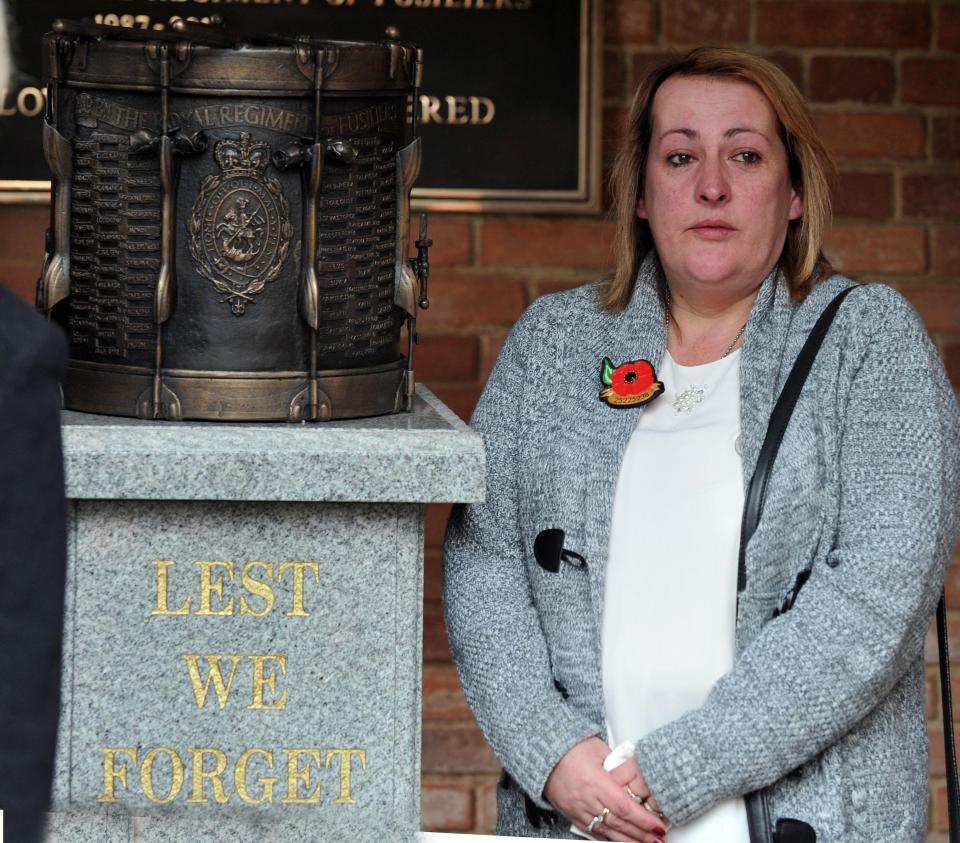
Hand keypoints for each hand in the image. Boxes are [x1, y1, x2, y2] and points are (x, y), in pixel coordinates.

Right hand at [543, 737, 668, 841]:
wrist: (544, 751)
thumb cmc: (570, 746)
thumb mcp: (599, 749)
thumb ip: (619, 764)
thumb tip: (636, 774)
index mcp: (595, 781)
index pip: (625, 807)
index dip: (643, 820)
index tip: (658, 825)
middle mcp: (586, 799)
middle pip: (618, 823)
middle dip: (641, 834)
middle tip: (658, 839)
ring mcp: (577, 809)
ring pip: (606, 832)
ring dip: (627, 840)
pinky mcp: (570, 814)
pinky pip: (591, 832)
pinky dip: (608, 838)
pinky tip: (620, 841)